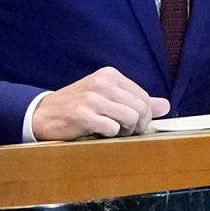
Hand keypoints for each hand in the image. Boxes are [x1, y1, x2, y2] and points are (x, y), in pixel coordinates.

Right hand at [32, 67, 169, 140]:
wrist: (44, 114)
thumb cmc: (78, 107)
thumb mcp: (108, 98)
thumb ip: (136, 101)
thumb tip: (165, 106)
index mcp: (110, 75)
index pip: (144, 96)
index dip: (144, 115)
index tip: (134, 124)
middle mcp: (102, 82)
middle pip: (141, 108)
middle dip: (137, 125)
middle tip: (125, 131)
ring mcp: (92, 98)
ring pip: (130, 118)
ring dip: (125, 131)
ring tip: (112, 131)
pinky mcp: (83, 115)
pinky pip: (112, 129)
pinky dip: (109, 135)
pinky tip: (98, 132)